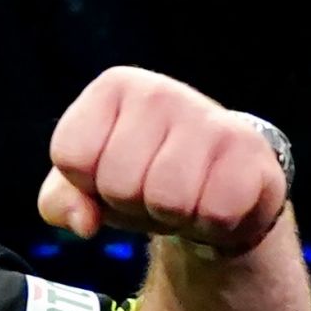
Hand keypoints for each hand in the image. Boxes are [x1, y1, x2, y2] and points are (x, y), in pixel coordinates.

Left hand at [34, 68, 287, 257]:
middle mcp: (159, 91)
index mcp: (113, 88)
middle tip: (154, 189)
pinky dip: (213, 221)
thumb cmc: (145, 177)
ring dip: (174, 215)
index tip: (113, 174)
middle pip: (119, 183)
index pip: (71, 155)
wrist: (217, 186)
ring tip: (184, 195)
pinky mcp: (249, 147)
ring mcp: (208, 116)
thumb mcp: (87, 187)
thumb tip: (84, 223)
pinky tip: (215, 201)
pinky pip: (216, 211)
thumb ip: (60, 202)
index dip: (89, 183)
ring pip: (168, 200)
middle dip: (133, 203)